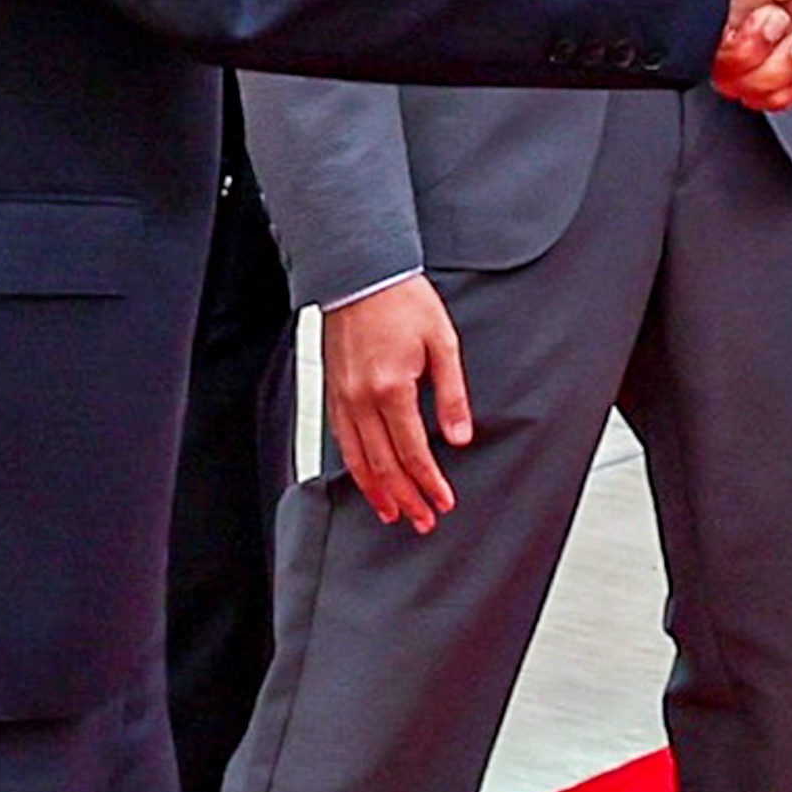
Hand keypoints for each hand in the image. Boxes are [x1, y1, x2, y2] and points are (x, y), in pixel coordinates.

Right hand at [323, 274, 469, 530]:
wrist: (360, 271)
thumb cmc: (401, 299)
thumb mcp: (442, 343)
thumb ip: (452, 395)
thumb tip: (459, 437)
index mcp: (392, 388)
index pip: (413, 452)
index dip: (429, 483)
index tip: (443, 502)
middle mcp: (361, 399)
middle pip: (384, 465)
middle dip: (405, 498)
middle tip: (422, 520)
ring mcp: (342, 397)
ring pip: (357, 459)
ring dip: (377, 491)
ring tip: (392, 513)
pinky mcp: (333, 391)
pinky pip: (342, 440)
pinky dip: (354, 467)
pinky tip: (365, 478)